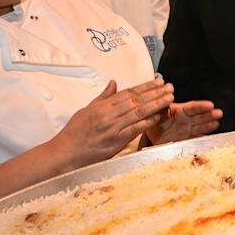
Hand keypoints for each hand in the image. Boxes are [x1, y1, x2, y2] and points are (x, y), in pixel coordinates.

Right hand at [50, 79, 173, 169]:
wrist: (65, 153)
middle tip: (170, 86)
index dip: (145, 86)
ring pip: (138, 112)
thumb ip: (103, 97)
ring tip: (169, 98)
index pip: (129, 93)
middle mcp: (109, 114)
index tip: (158, 81)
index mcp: (103, 106)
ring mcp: (113, 127)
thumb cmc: (74, 133)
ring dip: (156, 104)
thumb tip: (113, 83)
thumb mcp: (86, 110)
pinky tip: (158, 116)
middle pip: (137, 100)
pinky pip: (135, 129)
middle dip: (155, 92)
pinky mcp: (115, 141)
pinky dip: (147, 122)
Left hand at [146, 100, 221, 144]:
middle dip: (210, 114)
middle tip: (219, 113)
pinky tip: (209, 138)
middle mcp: (186, 119)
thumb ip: (161, 106)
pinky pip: (195, 138)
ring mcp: (187, 129)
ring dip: (209, 125)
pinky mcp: (186, 139)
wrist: (150, 133)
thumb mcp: (155, 111)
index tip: (210, 105)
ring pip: (200, 126)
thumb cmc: (153, 119)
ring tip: (216, 123)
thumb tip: (165, 96)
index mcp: (179, 110)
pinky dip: (202, 138)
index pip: (192, 107)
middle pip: (199, 116)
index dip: (202, 106)